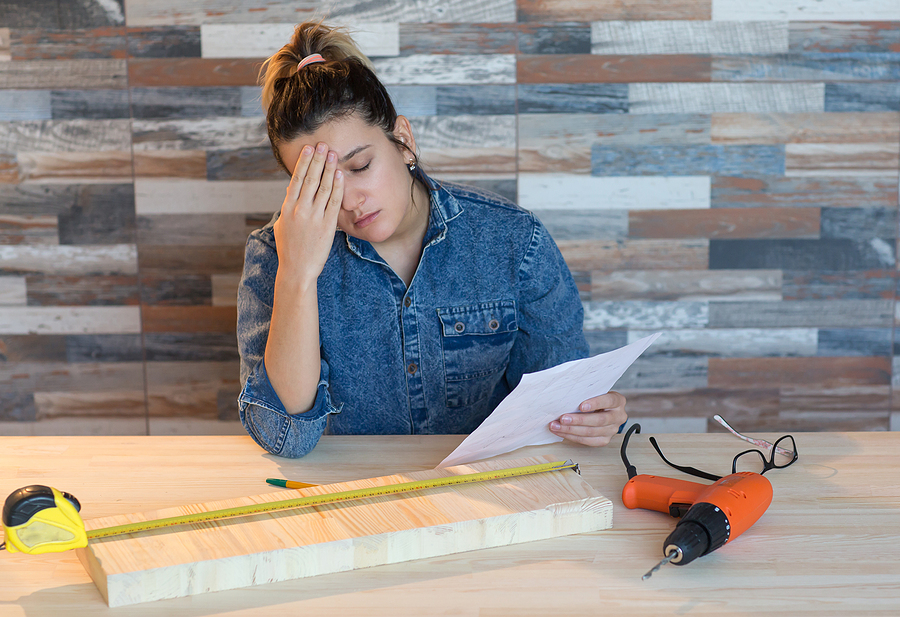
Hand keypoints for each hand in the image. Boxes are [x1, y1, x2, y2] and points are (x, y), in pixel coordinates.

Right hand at [273, 142, 343, 284]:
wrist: (297, 270)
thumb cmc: (289, 249)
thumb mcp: (283, 225)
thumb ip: (288, 207)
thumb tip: (292, 190)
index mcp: (287, 208)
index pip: (296, 180)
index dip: (303, 163)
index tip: (308, 149)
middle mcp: (300, 210)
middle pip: (310, 179)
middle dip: (317, 160)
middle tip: (323, 144)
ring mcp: (314, 217)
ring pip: (323, 187)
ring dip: (328, 168)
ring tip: (333, 153)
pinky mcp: (327, 226)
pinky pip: (333, 202)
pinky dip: (337, 186)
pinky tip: (340, 174)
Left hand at [549, 391, 626, 446]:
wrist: (601, 408)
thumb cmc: (595, 398)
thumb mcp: (595, 392)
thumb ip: (586, 394)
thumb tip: (566, 398)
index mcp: (618, 401)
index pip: (608, 401)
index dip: (595, 403)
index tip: (581, 406)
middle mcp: (618, 416)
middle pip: (599, 420)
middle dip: (578, 420)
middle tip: (563, 419)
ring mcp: (612, 430)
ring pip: (591, 432)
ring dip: (571, 430)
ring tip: (557, 426)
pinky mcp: (604, 440)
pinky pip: (587, 441)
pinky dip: (572, 437)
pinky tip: (562, 432)